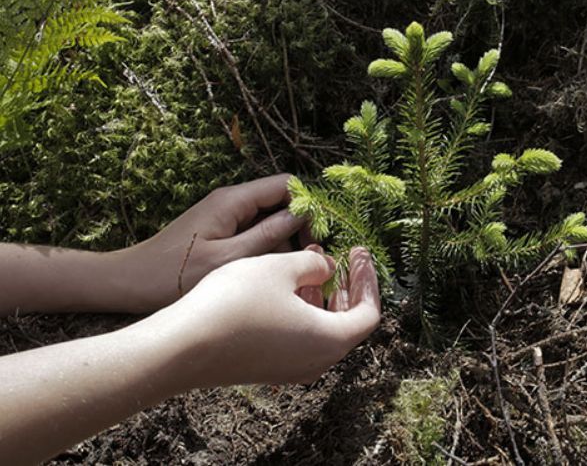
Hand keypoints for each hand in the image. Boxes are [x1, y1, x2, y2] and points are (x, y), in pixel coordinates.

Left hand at [121, 173, 306, 311]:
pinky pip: (254, 232)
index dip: (309, 207)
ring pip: (270, 219)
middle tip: (308, 262)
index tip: (317, 238)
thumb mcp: (227, 260)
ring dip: (284, 242)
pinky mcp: (220, 231)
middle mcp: (230, 201)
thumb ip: (267, 236)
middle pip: (281, 202)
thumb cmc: (171, 275)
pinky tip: (267, 274)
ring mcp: (225, 216)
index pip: (286, 185)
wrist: (128, 283)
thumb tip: (301, 217)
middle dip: (300, 228)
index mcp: (232, 200)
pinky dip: (266, 249)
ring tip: (288, 273)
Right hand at [155, 246, 381, 385]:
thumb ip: (314, 264)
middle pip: (349, 324)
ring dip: (323, 297)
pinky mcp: (269, 369)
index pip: (369, 312)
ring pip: (323, 331)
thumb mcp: (280, 268)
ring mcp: (292, 370)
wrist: (180, 348)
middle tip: (341, 257)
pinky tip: (284, 287)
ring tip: (311, 263)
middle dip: (347, 287)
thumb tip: (327, 268)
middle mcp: (317, 362)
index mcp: (331, 340)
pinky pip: (300, 339)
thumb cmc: (235, 304)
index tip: (359, 252)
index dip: (368, 279)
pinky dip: (303, 311)